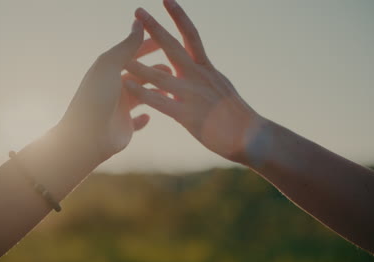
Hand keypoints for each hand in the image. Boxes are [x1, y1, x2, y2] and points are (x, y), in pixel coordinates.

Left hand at [56, 20, 170, 162]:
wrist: (87, 136)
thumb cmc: (96, 97)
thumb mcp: (111, 65)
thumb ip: (127, 46)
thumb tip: (138, 23)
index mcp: (108, 71)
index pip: (130, 54)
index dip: (147, 46)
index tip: (165, 41)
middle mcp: (113, 88)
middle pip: (138, 75)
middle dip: (155, 70)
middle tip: (174, 68)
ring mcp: (118, 108)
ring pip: (142, 96)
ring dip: (156, 91)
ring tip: (172, 88)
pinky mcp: (124, 127)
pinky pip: (137, 121)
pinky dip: (144, 118)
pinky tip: (151, 115)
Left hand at [124, 0, 262, 162]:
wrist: (252, 136)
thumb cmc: (237, 116)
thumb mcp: (221, 89)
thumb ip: (204, 79)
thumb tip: (195, 71)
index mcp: (207, 69)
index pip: (191, 36)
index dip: (179, 17)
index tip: (167, 1)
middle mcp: (199, 76)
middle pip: (172, 47)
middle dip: (154, 28)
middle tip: (138, 11)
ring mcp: (192, 95)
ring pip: (159, 75)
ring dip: (138, 63)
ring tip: (121, 52)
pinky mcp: (187, 116)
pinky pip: (159, 101)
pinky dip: (141, 92)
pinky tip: (126, 84)